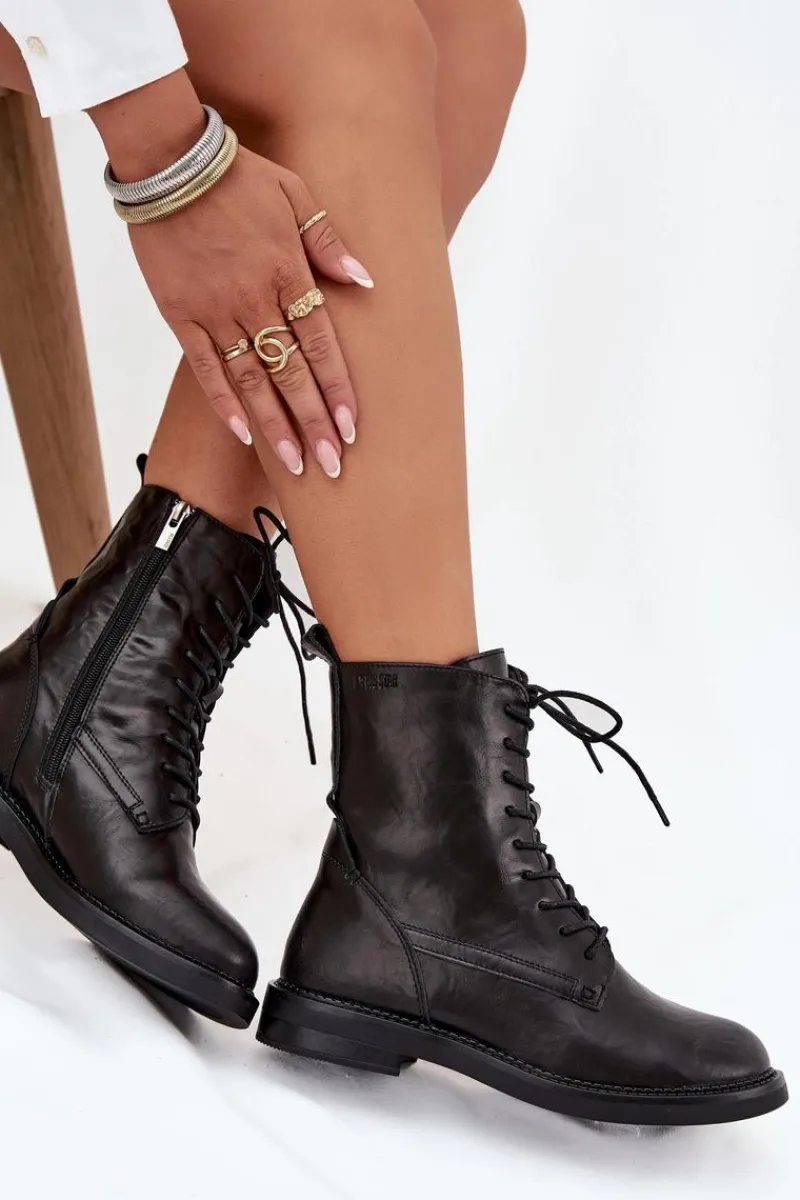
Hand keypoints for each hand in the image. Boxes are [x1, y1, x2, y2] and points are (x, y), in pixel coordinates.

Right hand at [127, 145, 371, 477]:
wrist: (169, 162)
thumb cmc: (238, 176)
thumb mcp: (296, 194)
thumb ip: (328, 241)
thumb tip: (364, 280)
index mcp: (288, 274)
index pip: (321, 345)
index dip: (337, 390)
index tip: (351, 429)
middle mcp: (255, 301)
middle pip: (292, 374)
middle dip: (313, 424)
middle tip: (331, 466)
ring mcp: (217, 312)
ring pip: (252, 381)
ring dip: (276, 426)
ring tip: (295, 464)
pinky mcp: (182, 316)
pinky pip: (206, 369)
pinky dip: (225, 403)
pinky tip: (245, 434)